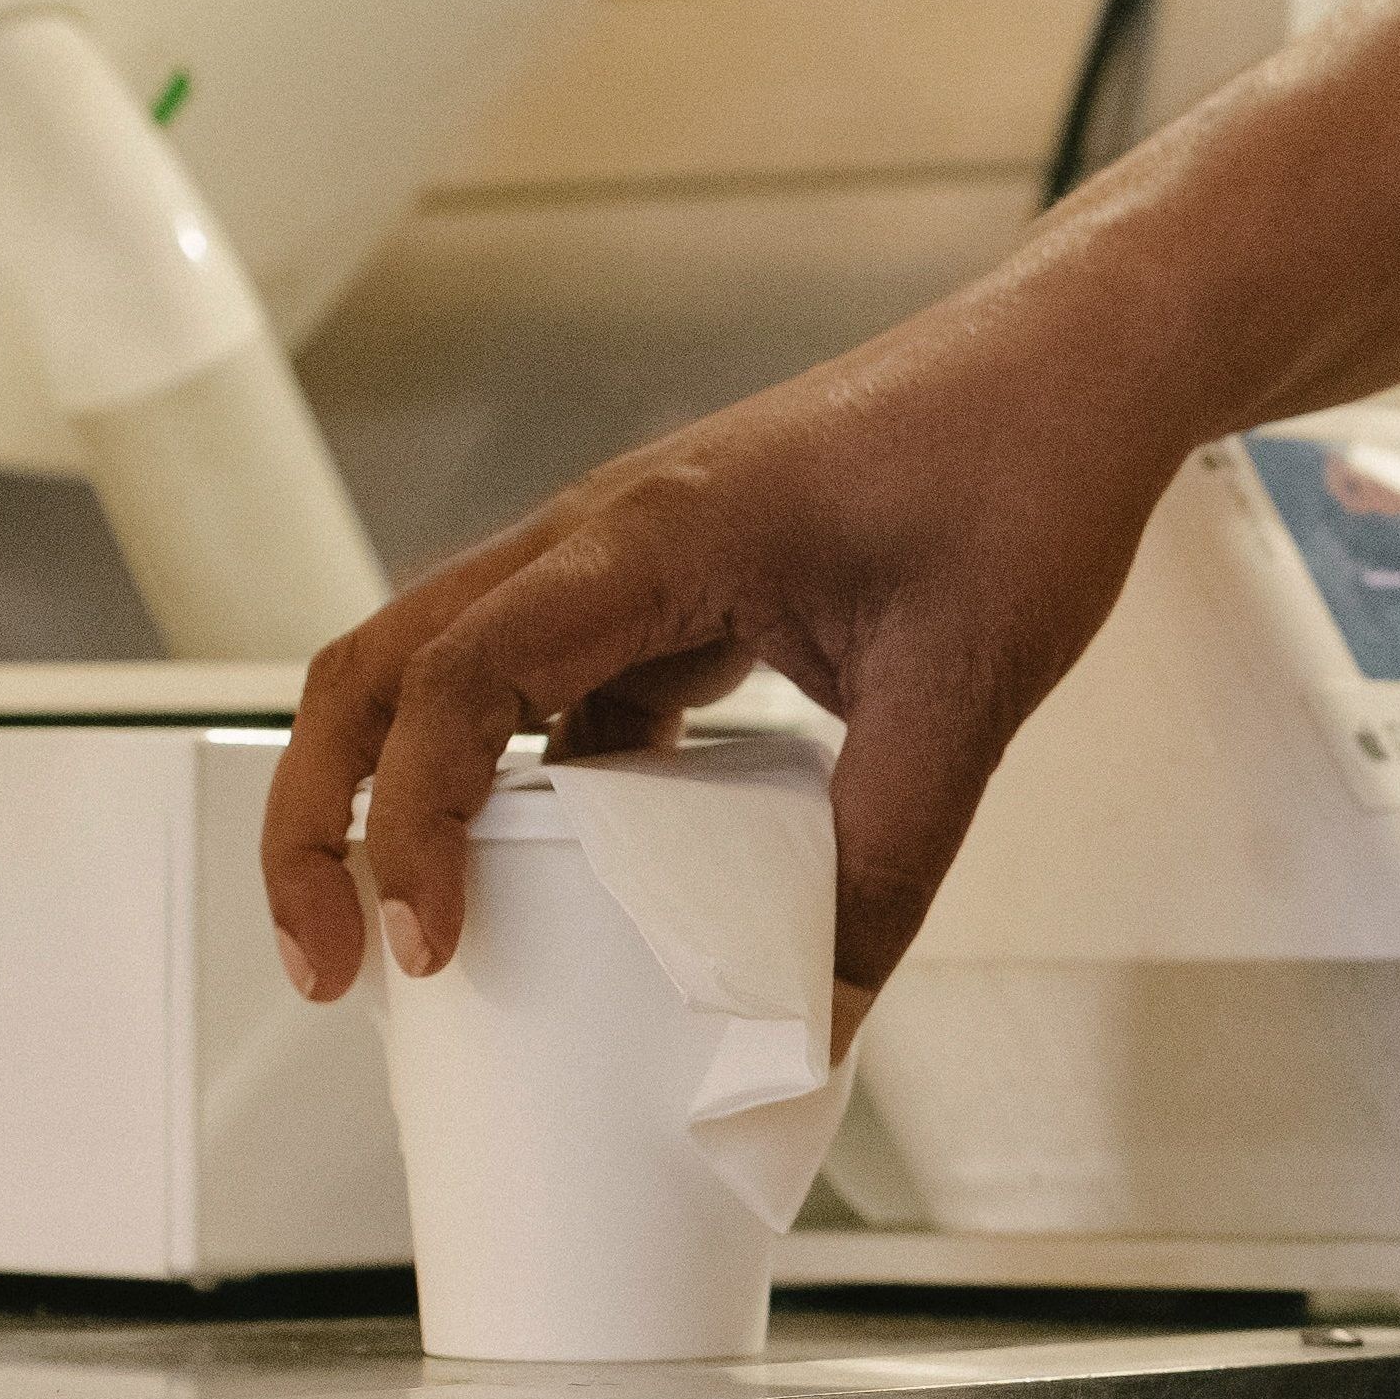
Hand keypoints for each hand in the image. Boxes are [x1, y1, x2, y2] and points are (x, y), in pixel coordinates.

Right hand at [258, 356, 1180, 1018]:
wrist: (1076, 372)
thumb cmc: (1022, 479)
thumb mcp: (965, 693)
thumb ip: (886, 866)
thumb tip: (819, 1026)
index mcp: (645, 541)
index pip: (454, 682)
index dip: (412, 824)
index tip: (424, 947)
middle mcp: (601, 541)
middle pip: (378, 670)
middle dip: (323, 816)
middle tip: (332, 965)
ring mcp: (629, 564)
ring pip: (454, 680)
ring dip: (414, 801)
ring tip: (429, 944)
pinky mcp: (679, 592)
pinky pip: (562, 696)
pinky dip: (537, 790)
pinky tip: (589, 886)